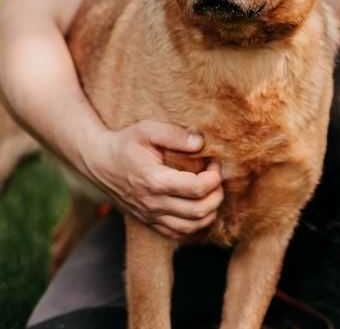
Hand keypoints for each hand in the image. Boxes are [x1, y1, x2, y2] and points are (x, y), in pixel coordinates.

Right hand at [84, 120, 223, 238]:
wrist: (100, 163)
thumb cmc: (125, 144)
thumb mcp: (148, 130)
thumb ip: (175, 135)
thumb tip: (200, 143)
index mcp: (155, 181)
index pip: (197, 188)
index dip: (214, 176)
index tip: (213, 162)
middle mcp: (154, 204)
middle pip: (199, 211)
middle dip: (216, 194)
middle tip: (215, 176)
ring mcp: (151, 216)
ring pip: (192, 227)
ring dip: (209, 211)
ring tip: (210, 191)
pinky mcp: (149, 222)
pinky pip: (178, 233)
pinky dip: (195, 224)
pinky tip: (198, 206)